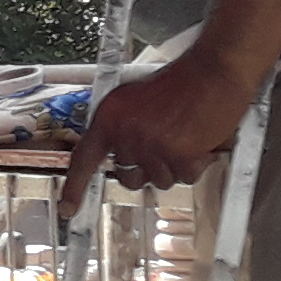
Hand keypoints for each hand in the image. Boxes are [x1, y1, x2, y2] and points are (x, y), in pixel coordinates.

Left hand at [63, 48, 258, 212]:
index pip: (84, 159)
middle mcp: (126, 135)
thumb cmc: (179, 81)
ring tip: (184, 137)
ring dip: (173, 166)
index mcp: (109, 118)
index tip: (67, 208)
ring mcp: (152, 148)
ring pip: (158, 180)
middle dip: (146, 167)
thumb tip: (119, 154)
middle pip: (128, 175)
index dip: (74, 187)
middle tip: (163, 144)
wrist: (212, 71)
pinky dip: (195, 165)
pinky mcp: (179, 157)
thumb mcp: (134, 99)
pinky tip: (200, 142)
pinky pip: (185, 178)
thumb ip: (121, 128)